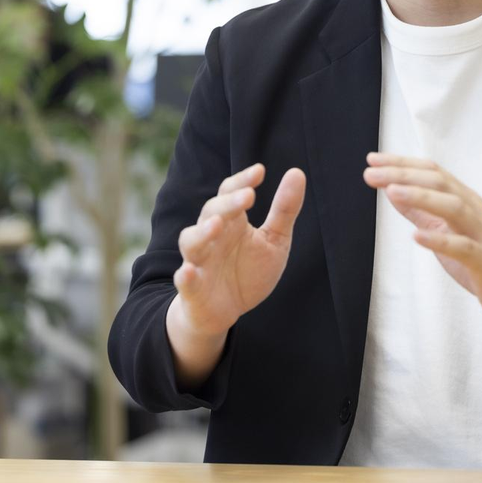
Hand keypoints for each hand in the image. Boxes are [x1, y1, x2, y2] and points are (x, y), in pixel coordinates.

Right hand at [171, 162, 306, 339]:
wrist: (224, 311)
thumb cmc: (248, 271)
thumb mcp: (274, 241)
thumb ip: (284, 209)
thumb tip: (297, 172)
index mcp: (232, 222)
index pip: (230, 193)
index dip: (242, 181)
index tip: (260, 171)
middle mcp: (212, 237)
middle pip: (212, 211)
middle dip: (228, 203)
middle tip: (248, 195)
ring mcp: (199, 261)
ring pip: (192, 241)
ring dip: (202, 232)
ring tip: (217, 224)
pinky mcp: (192, 289)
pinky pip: (184, 280)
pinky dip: (185, 276)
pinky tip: (189, 271)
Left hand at [363, 152, 481, 327]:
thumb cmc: (481, 257)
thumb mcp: (446, 230)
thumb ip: (422, 211)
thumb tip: (392, 190)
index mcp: (463, 200)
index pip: (432, 173)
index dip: (402, 164)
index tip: (373, 160)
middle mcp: (473, 210)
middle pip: (439, 184)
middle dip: (404, 176)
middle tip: (371, 173)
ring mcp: (481, 234)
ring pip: (453, 208)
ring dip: (421, 198)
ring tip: (391, 192)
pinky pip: (464, 247)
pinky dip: (440, 240)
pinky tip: (417, 236)